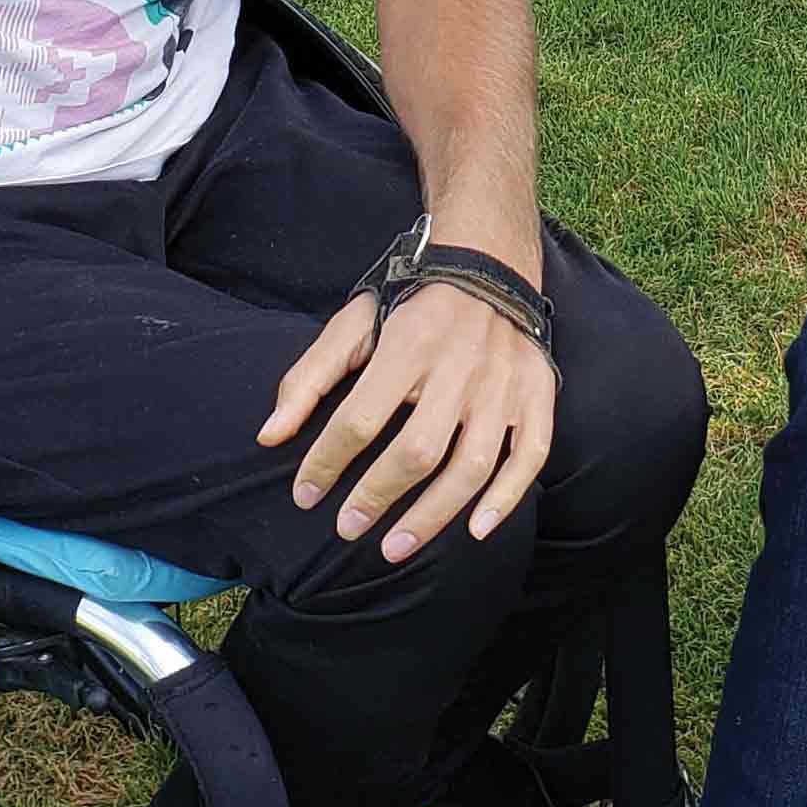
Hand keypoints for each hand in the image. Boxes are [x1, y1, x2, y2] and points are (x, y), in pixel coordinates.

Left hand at [257, 282, 556, 564]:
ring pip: (472, 465)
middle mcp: (460, 367)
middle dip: (376, 498)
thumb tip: (269, 437)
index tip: (305, 494)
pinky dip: (506, 498)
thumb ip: (309, 378)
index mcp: (409, 344)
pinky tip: (477, 529)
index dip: (325, 464)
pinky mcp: (536, 394)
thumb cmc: (412, 300)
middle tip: (347, 529)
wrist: (488, 259)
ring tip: (395, 548)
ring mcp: (504, 384)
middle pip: (417, 451)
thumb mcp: (353, 323)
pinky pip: (530, 456)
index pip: (359, 420)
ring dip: (433, 515)